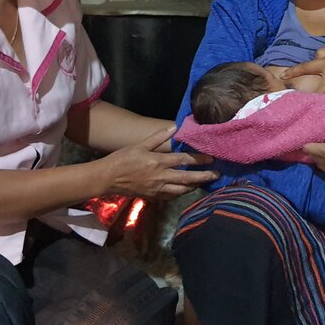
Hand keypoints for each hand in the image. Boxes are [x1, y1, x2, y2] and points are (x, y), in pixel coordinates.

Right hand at [96, 125, 217, 200]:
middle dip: (204, 176)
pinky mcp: (153, 197)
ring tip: (203, 182)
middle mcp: (161, 177)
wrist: (108, 178)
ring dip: (194, 186)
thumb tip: (174, 127)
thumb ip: (158, 137)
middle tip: (216, 175)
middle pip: (187, 178)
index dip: (199, 159)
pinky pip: (171, 197)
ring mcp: (157, 189)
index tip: (211, 158)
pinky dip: (181, 193)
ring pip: (181, 190)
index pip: (184, 160)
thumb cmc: (122, 158)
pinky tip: (185, 189)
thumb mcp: (140, 144)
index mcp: (158, 162)